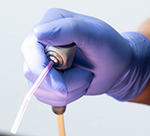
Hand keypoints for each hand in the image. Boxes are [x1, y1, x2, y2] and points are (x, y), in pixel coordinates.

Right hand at [22, 8, 149, 105]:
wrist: (118, 67)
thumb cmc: (110, 48)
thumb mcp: (95, 35)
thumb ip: (68, 29)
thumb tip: (38, 33)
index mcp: (51, 22)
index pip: (30, 49)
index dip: (42, 71)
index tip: (62, 87)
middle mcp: (41, 41)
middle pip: (31, 72)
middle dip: (59, 84)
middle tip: (86, 79)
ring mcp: (41, 61)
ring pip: (39, 89)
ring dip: (67, 92)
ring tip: (86, 79)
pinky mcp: (45, 79)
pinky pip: (45, 97)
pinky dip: (65, 98)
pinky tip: (80, 86)